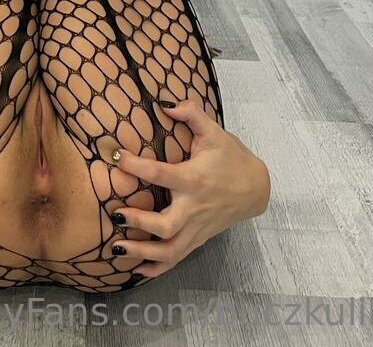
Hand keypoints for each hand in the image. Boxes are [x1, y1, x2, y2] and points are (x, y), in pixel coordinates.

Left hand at [111, 99, 269, 277]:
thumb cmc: (231, 157)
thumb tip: (165, 104)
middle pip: (166, 226)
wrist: (256, 188)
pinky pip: (176, 259)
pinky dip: (156, 268)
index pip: (161, 174)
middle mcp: (194, 208)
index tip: (116, 157)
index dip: (136, 166)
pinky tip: (136, 268)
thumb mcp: (214, 132)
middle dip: (139, 223)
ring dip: (141, 253)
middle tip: (116, 214)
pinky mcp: (198, 239)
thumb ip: (191, 113)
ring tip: (115, 248)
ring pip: (169, 251)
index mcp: (195, 179)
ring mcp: (196, 228)